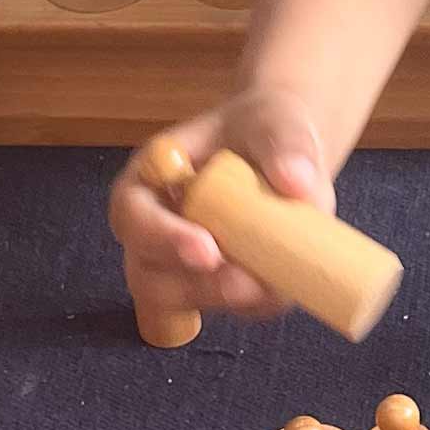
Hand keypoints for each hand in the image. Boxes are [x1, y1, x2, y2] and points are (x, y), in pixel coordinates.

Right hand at [109, 88, 332, 320]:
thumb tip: (296, 180)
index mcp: (147, 181)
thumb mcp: (273, 121)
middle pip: (148, 275)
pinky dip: (259, 302)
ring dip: (228, 299)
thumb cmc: (263, 129)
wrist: (287, 155)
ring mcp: (181, 267)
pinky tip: (286, 280)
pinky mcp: (218, 288)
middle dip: (194, 286)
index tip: (207, 249)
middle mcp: (154, 231)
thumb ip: (284, 145)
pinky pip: (232, 308)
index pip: (133, 215)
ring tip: (272, 282)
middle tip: (243, 283)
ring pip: (185, 301)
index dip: (163, 237)